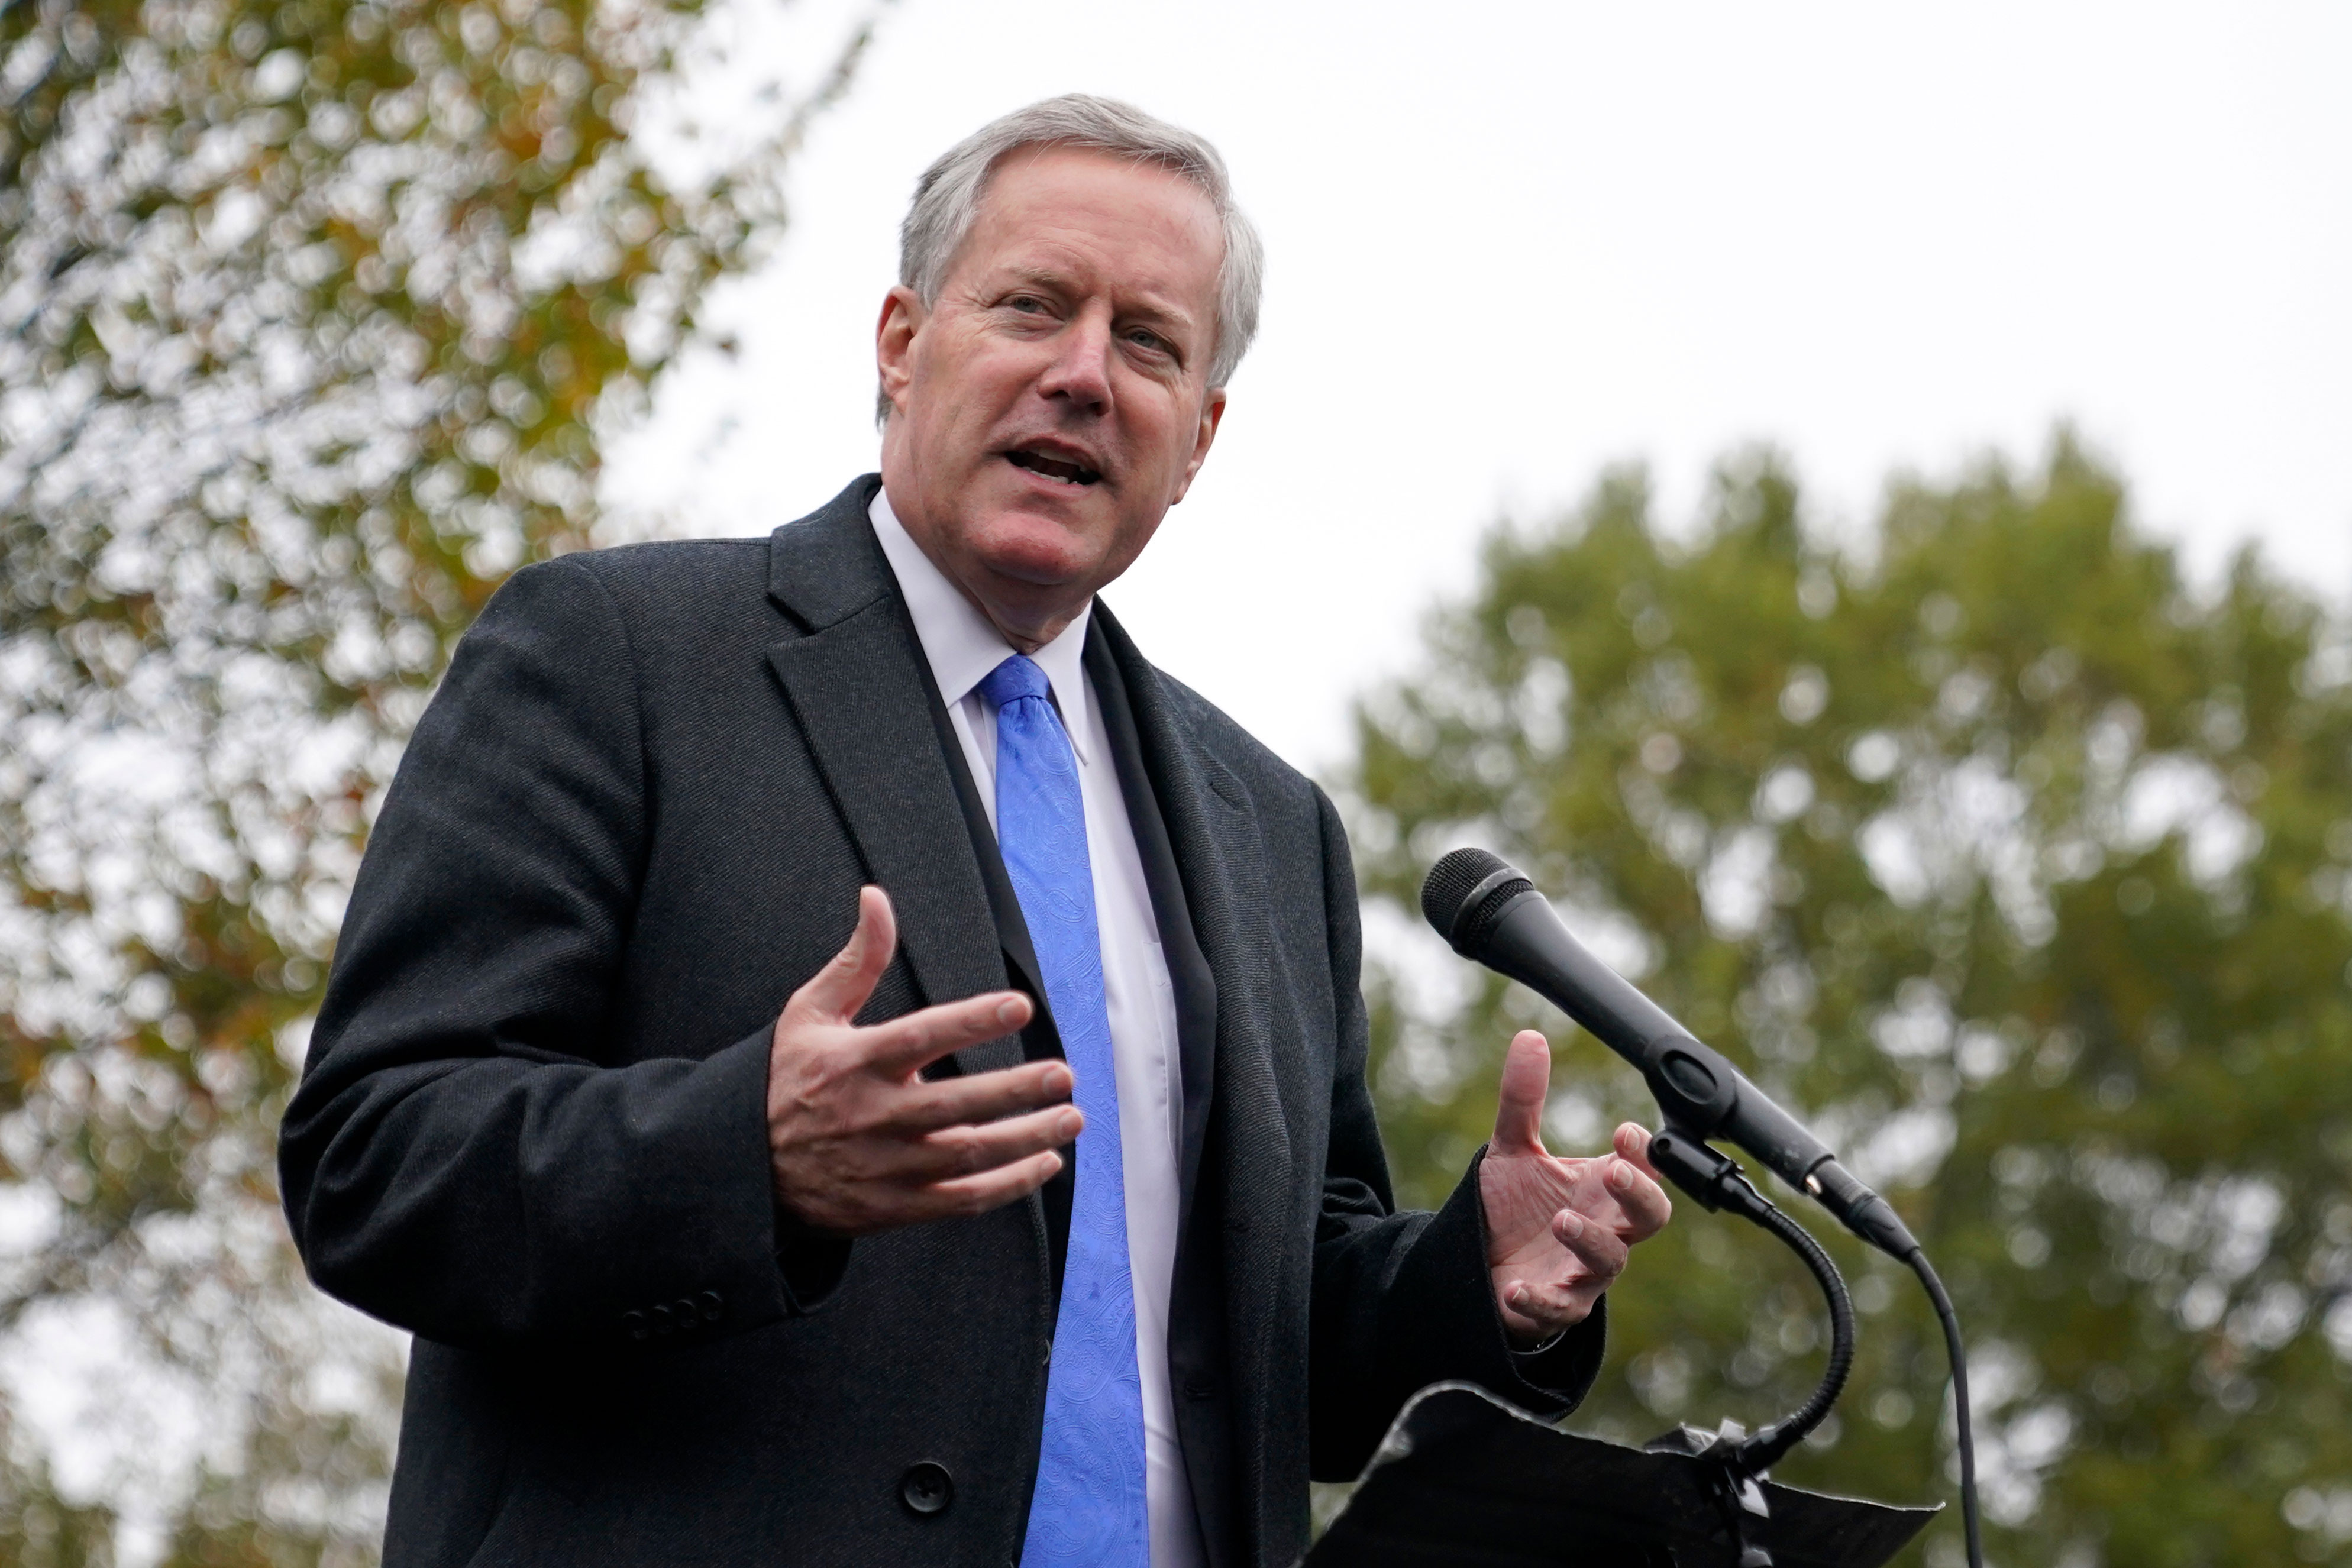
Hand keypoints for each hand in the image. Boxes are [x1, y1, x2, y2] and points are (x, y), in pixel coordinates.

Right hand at [767, 886, 1078, 1234]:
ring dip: (1025, 1138)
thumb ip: (855, 960)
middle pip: (955, 1104)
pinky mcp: (893, 1206)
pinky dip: (1007, 1186)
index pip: (921, 1036)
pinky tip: (1044, 1164)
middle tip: (1064, 1075)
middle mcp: (872, 1115)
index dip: (972, 1021)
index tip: (1019, 1005)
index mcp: (854, 1062)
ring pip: (967, 1155)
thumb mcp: (808, 1014)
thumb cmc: (786, 1081)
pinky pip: (960, 1200)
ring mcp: (885, 1166)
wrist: (745, 1168)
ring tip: (1070, 1118)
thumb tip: (876, 899)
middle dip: (1016, 1090)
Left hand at [1479, 1030, 1671, 1345]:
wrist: (1479, 1263)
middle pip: (1650, 1217)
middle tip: (1614, 1172)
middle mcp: (1603, 1229)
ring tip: (1560, 1220)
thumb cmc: (1512, 1208)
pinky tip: (1518, 1287)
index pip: (1645, 1168)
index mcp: (1601, 1189)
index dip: (1645, 1152)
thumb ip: (1523, 1100)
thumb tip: (1529, 1037)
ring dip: (1589, 1242)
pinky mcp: (1555, 1306)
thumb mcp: (1512, 1150)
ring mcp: (1583, 1272)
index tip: (1623, 1132)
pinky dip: (1541, 1301)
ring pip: (1610, 1263)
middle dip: (1639, 1195)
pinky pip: (1560, 1310)